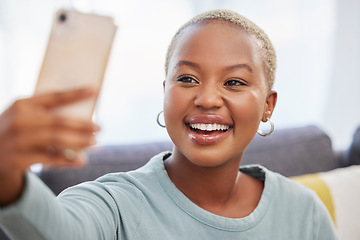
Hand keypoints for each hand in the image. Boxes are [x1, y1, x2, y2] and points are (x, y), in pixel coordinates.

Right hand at [0, 88, 99, 204]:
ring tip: (95, 142)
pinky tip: (81, 161)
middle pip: (59, 121)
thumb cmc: (14, 131)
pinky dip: (67, 160)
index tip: (94, 89)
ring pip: (57, 139)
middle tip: (99, 127)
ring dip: (79, 141)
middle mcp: (19, 121)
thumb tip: (81, 120)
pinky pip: (50, 159)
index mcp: (22, 104)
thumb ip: (44, 114)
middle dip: (82, 124)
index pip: (53, 97)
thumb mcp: (21, 117)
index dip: (75, 93)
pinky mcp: (19, 159)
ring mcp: (18, 140)